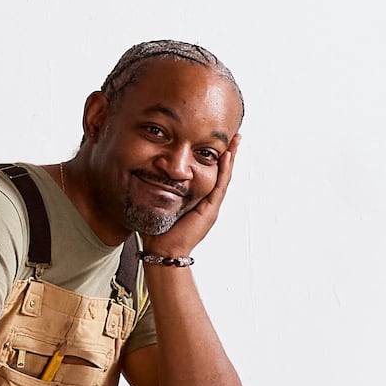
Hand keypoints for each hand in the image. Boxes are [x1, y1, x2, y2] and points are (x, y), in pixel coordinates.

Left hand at [149, 131, 239, 258]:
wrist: (162, 250)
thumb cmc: (158, 229)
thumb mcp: (159, 201)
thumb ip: (160, 188)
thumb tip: (149, 171)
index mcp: (197, 198)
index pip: (209, 172)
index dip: (214, 156)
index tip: (217, 140)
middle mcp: (207, 201)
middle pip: (221, 172)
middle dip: (228, 153)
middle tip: (235, 135)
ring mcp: (210, 205)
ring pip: (224, 176)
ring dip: (231, 157)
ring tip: (236, 140)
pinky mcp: (210, 210)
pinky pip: (219, 186)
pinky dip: (224, 170)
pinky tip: (227, 156)